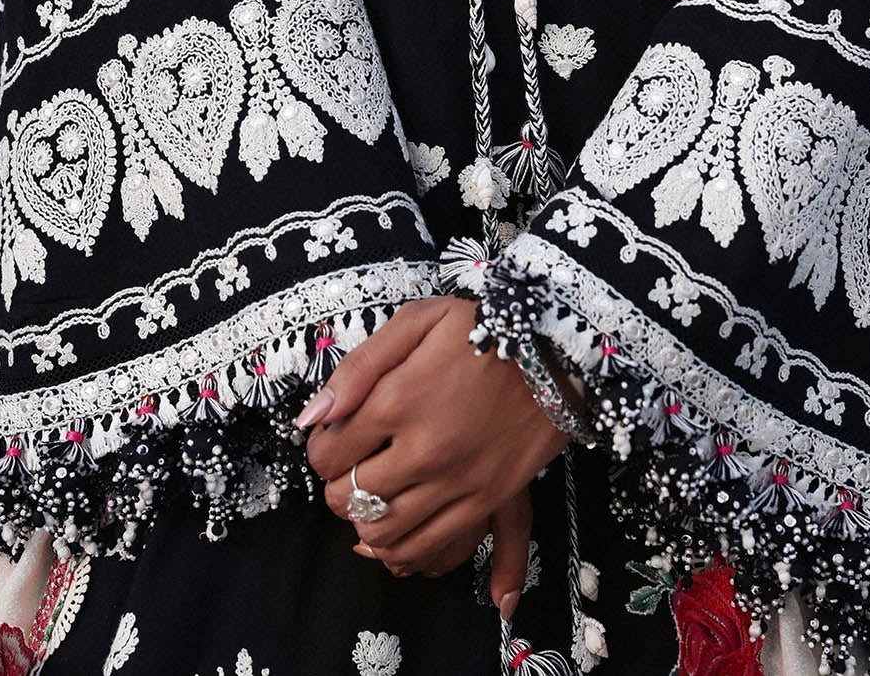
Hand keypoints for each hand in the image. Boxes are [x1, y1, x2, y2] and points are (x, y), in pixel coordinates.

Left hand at [296, 296, 563, 608]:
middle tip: (346, 469)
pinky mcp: (484, 501)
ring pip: (381, 529)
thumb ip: (360, 366)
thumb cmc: (482, 328)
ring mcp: (455, 481)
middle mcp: (422, 449)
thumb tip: (312, 417)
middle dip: (335, 486)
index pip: (328, 451)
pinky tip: (392, 530)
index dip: (319, 448)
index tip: (331, 438)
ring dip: (361, 519)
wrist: (557, 351)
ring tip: (367, 497)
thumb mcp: (418, 321)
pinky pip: (426, 545)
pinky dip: (398, 548)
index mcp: (398, 399)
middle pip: (348, 495)